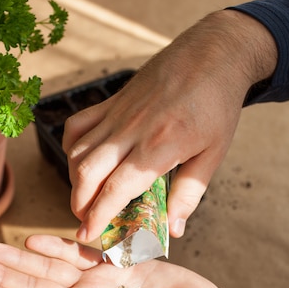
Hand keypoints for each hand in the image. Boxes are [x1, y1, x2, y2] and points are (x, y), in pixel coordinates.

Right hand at [63, 10, 276, 242]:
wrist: (213, 54)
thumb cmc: (217, 105)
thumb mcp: (214, 154)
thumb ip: (189, 194)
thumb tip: (174, 230)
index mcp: (160, 146)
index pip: (117, 188)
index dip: (98, 214)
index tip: (88, 233)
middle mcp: (132, 129)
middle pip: (88, 172)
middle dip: (80, 204)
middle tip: (86, 221)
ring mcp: (118, 113)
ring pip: (78, 151)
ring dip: (75, 181)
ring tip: (86, 198)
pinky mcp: (112, 101)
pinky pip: (78, 125)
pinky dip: (71, 148)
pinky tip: (81, 162)